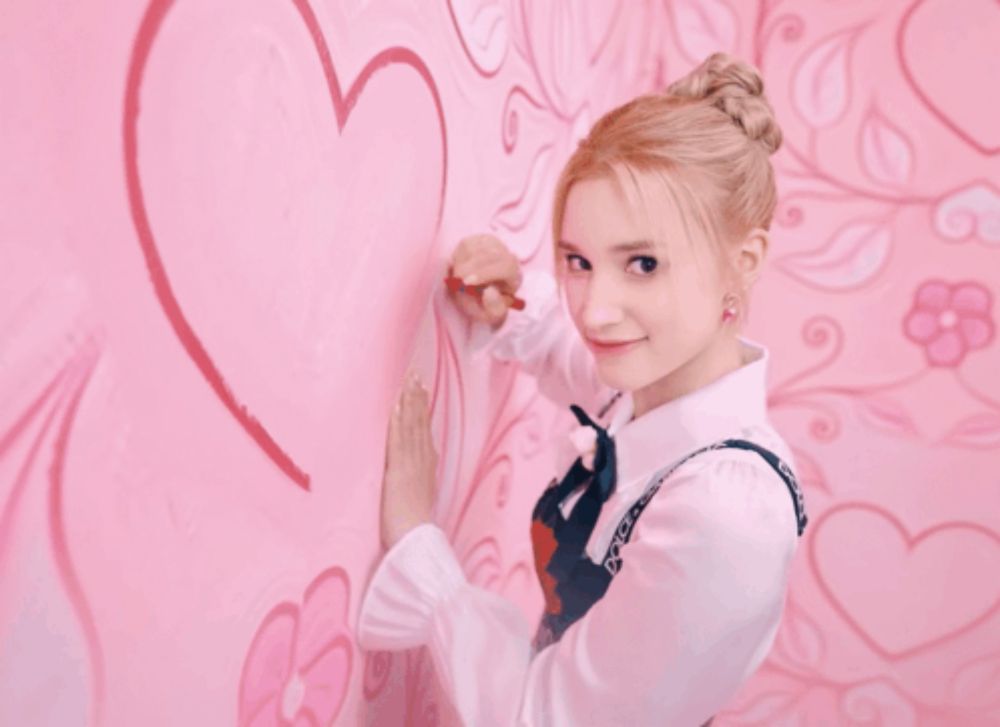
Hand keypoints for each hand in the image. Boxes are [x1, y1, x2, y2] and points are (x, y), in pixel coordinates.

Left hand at [380, 371, 439, 550]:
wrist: (415, 537)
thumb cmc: (414, 525)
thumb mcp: (422, 498)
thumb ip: (420, 481)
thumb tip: (419, 472)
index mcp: (428, 465)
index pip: (424, 430)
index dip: (422, 409)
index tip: (421, 389)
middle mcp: (422, 458)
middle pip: (420, 421)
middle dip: (417, 397)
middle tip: (415, 374)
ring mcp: (411, 460)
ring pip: (412, 423)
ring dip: (410, 400)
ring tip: (409, 379)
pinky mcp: (399, 465)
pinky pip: (399, 435)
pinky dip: (400, 416)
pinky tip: (398, 401)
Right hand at [447, 234, 522, 329]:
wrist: (483, 291)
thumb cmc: (488, 303)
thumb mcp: (492, 314)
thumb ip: (494, 308)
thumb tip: (489, 292)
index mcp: (515, 273)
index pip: (505, 266)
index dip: (485, 273)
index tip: (467, 283)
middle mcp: (506, 254)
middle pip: (488, 255)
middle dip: (468, 269)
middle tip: (456, 282)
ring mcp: (493, 244)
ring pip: (474, 248)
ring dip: (462, 265)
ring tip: (461, 280)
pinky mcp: (479, 239)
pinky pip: (465, 244)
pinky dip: (459, 257)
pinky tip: (461, 268)